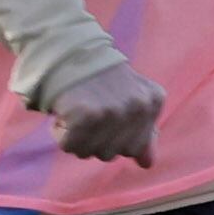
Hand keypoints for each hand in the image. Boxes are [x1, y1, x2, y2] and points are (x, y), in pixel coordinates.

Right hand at [50, 60, 164, 164]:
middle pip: (112, 154)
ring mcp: (113, 112)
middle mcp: (138, 107)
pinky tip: (65, 111)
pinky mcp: (86, 117)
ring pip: (89, 152)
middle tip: (88, 109)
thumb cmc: (99, 78)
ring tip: (76, 109)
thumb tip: (147, 164)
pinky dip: (60, 132)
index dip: (114, 136)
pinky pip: (69, 145)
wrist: (67, 49)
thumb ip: (143, 132)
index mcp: (153, 101)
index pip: (135, 148)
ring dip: (77, 136)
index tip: (105, 113)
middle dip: (95, 138)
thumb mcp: (132, 98)